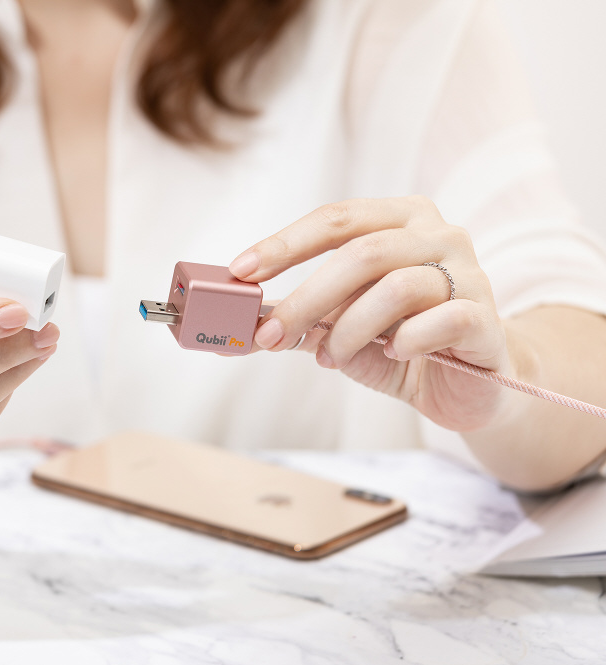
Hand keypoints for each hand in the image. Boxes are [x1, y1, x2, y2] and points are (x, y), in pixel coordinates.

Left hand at [230, 196, 516, 431]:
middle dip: (306, 298)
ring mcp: (469, 273)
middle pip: (361, 253)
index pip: (336, 219)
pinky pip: (441, 319)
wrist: (471, 386)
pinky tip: (393, 353)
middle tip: (271, 334)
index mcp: (402, 219)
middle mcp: (439, 235)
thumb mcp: (341, 328)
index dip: (285, 244)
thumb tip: (238, 329)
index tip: (241, 271)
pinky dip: (405, 340)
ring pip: (395, 288)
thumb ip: (299, 321)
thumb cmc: (401, 344)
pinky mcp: (485, 318)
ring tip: (332, 356)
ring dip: (349, 329)